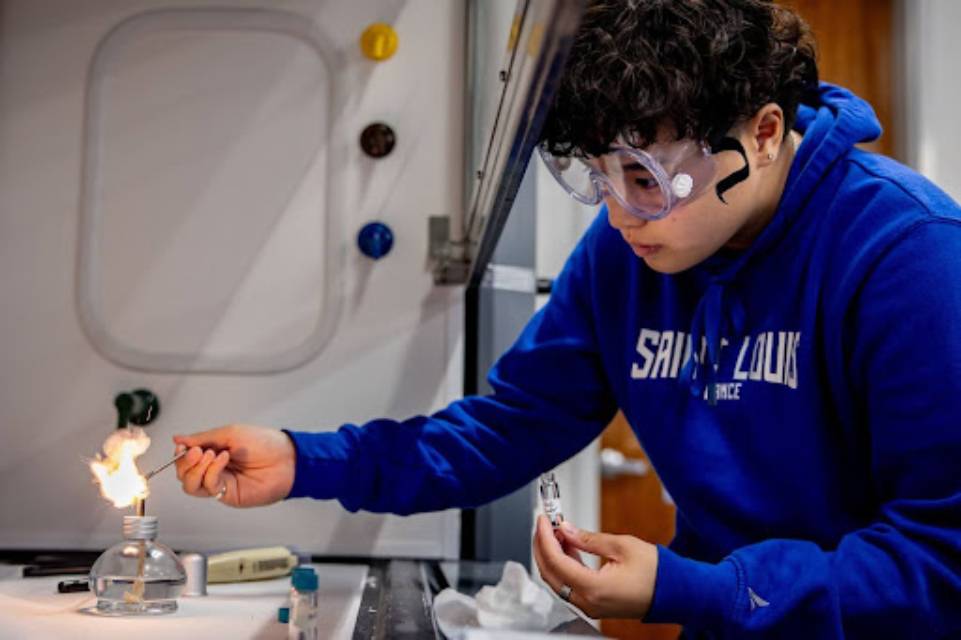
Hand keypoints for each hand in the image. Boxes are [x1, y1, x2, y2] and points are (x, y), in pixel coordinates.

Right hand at [172, 425, 295, 507]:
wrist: (286, 459)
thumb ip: (202, 438)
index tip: (182, 447)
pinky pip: (208, 487)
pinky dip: (211, 472)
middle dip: (185, 462)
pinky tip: (222, 460)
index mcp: (214, 452)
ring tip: (209, 455)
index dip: (181, 454)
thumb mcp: (230, 433)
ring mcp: (220, 482)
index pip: (186, 458)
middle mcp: (214, 469)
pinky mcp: (227, 494)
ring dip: (196, 469)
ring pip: (190, 485)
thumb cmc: (265, 443)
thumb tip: (178, 439)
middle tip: (196, 452)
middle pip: (184, 473)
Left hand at [532, 515, 657, 618]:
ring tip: (557, 531)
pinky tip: (568, 547)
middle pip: (550, 573)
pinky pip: (569, 585)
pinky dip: (564, 565)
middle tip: (545, 524)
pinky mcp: (594, 604)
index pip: (555, 561)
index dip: (545, 537)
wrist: (676, 593)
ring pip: (557, 580)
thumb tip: (565, 529)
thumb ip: (588, 538)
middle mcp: (588, 602)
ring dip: (552, 555)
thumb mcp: (621, 546)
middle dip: (542, 546)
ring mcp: (590, 606)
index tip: (543, 520)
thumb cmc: (656, 573)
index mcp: (593, 588)